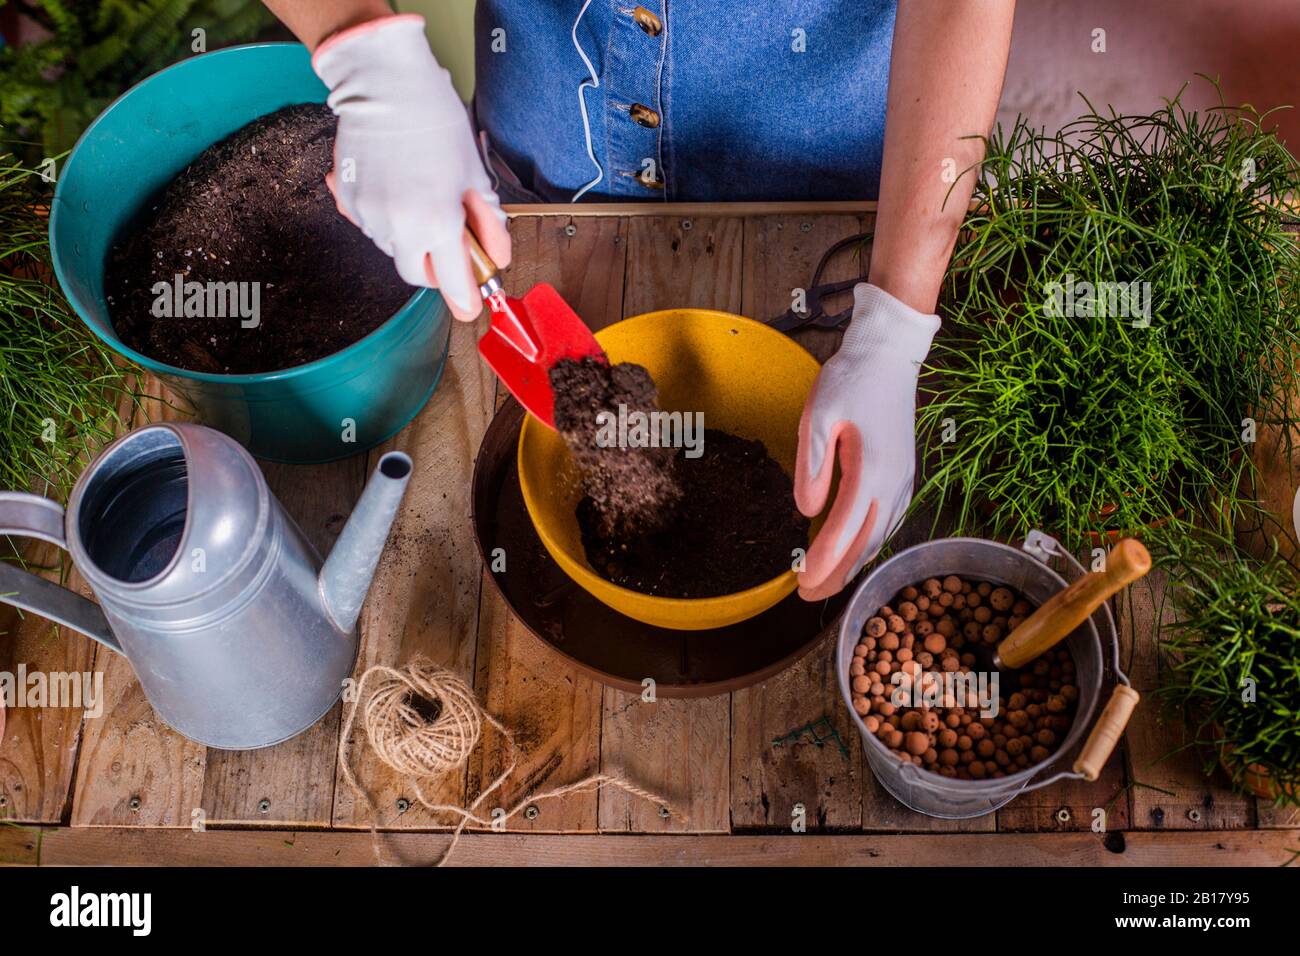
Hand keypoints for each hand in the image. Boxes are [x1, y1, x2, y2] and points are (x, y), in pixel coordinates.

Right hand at [313, 13, 510, 319]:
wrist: (383, 83)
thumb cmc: (433, 120)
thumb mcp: (474, 174)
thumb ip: (488, 224)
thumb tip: (498, 257)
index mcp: (437, 223)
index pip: (452, 284)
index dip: (464, 299)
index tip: (470, 307)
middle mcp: (399, 227)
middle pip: (417, 274)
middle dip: (434, 266)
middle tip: (447, 240)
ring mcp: (369, 217)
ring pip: (393, 249)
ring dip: (410, 238)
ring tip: (419, 195)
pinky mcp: (347, 202)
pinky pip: (370, 226)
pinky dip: (385, 218)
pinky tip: (395, 185)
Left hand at [794, 283, 939, 600]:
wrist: (889, 356)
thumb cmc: (851, 381)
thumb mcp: (818, 415)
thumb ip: (811, 466)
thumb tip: (807, 513)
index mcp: (871, 470)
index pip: (843, 530)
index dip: (823, 561)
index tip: (801, 584)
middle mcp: (894, 483)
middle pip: (865, 543)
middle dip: (837, 575)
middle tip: (808, 597)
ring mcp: (904, 481)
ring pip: (879, 536)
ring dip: (853, 563)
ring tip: (826, 583)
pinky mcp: (904, 475)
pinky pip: (887, 521)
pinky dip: (869, 544)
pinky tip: (854, 551)